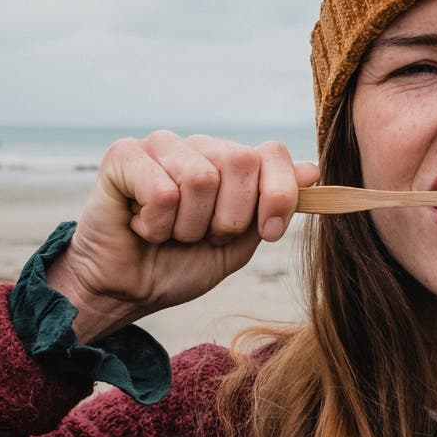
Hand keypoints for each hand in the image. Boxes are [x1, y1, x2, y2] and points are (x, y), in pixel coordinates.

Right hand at [44, 131, 317, 342]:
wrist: (126, 291)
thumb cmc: (180, 265)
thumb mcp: (240, 242)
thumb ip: (274, 205)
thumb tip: (312, 169)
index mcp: (230, 162)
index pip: (271, 153)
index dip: (278, 194)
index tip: (269, 232)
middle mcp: (199, 146)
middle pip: (240, 162)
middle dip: (228, 219)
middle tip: (201, 236)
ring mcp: (161, 145)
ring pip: (200, 178)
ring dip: (187, 227)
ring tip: (167, 233)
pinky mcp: (124, 155)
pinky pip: (162, 190)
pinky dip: (156, 225)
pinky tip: (141, 226)